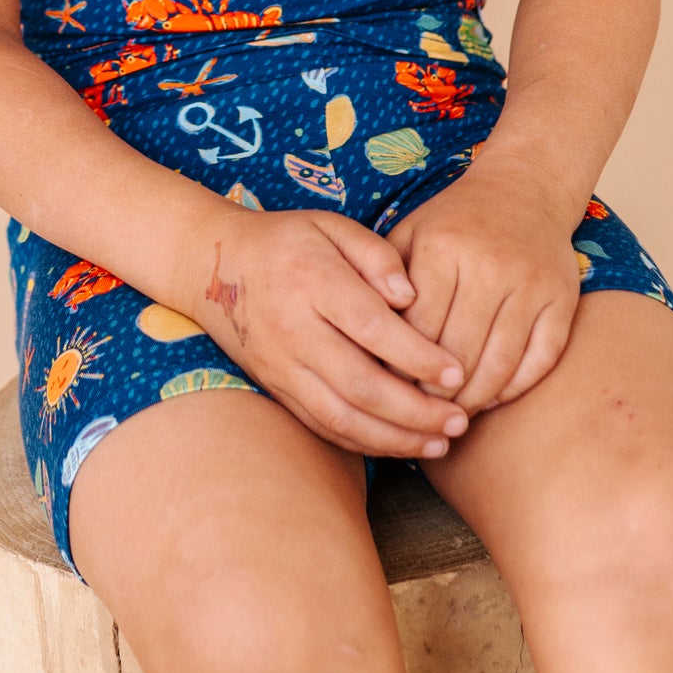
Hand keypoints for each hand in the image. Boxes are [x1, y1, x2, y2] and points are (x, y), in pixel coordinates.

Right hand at [177, 204, 474, 461]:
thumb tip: (410, 296)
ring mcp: (282, 367)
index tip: (457, 372)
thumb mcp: (332, 225)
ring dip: (394, 439)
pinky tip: (399, 446)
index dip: (418, 356)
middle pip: (360, 385)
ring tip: (440, 444)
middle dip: (415, 412)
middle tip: (460, 421)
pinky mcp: (276, 389)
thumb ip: (376, 254)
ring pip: (341, 417)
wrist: (213, 265)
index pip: (372, 329)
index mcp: (314, 282)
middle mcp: (294, 331)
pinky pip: (321, 426)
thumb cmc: (289, 241)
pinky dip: (363, 443)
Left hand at [383, 168, 583, 414]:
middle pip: (458, 353)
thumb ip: (385, 281)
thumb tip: (367, 343)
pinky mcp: (562, 298)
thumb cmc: (454, 220)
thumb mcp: (411, 234)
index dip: (402, 367)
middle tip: (419, 413)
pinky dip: (514, 388)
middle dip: (435, 394)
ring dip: (473, 400)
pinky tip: (491, 396)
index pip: (419, 329)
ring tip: (451, 413)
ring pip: (499, 364)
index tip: (390, 389)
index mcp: (444, 248)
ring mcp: (531, 284)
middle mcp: (490, 265)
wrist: (525, 186)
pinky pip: (540, 360)